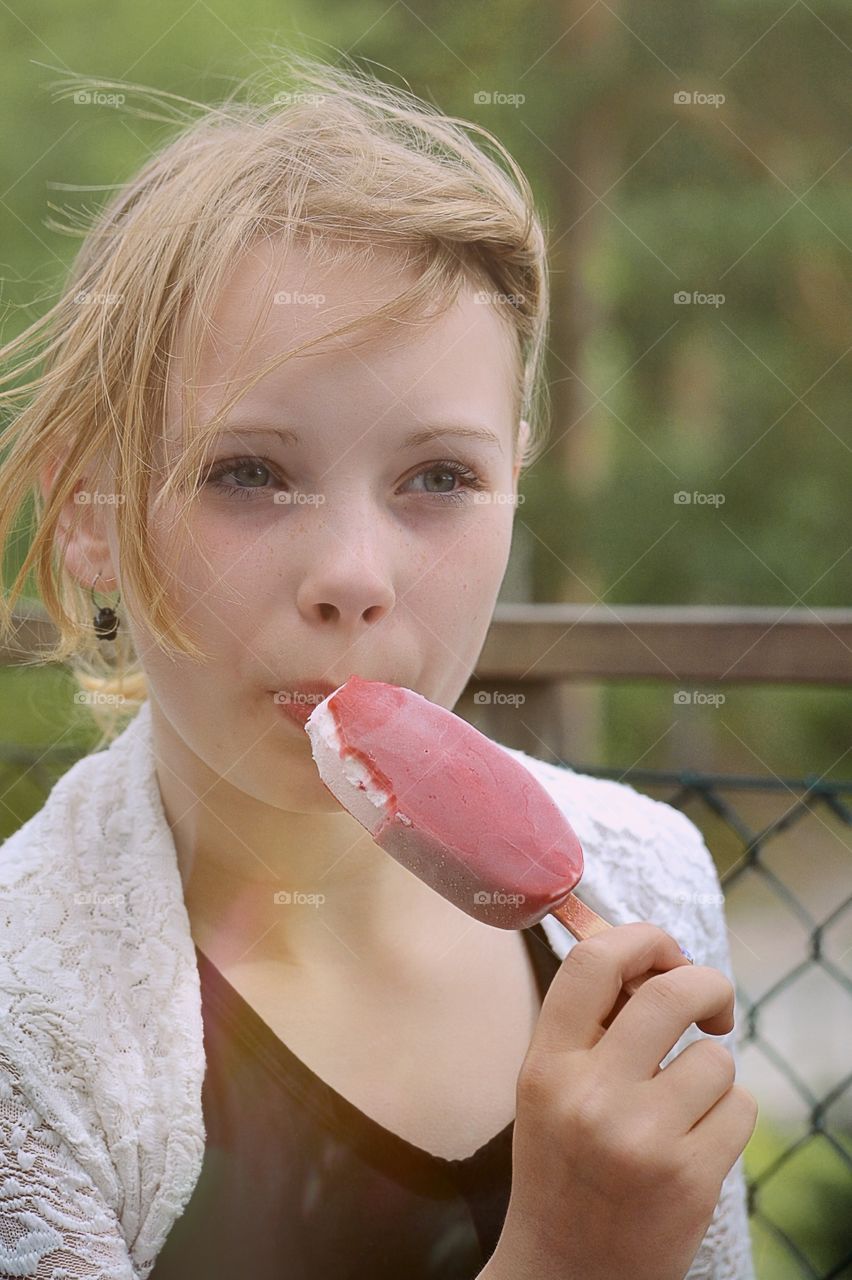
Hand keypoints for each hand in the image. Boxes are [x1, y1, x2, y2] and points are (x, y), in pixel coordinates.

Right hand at [487, 923, 757, 1279]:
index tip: (665, 953)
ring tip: (681, 1107)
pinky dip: (728, 1116)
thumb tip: (657, 958)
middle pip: (673, 991)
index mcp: (546, 1065)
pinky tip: (695, 1143)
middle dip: (708, 986)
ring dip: (711, 1073)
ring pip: (715, 1057)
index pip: (595, 962)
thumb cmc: (564, 1165)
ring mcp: (641, 1138)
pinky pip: (740, 1106)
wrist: (567, 1274)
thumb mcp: (550, 1088)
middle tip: (710, 1007)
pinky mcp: (689, 1178)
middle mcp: (590, 1095)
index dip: (643, 938)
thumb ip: (591, 1025)